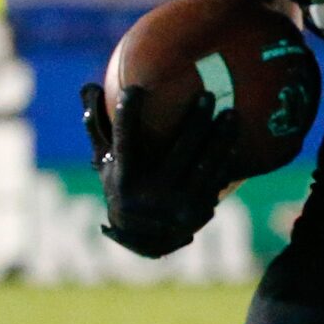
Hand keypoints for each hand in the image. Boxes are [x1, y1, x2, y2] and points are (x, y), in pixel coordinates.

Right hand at [81, 81, 238, 259]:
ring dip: (221, 138)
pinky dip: (226, 159)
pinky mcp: (197, 214)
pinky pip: (216, 180)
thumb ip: (97, 125)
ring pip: (204, 166)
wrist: (143, 237)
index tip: (135, 89)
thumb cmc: (123, 185)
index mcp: (124, 179)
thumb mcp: (106, 160)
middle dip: (196, 122)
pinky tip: (235, 139)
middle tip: (208, 96)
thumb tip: (89, 87)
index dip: (128, 115)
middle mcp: (148, 197)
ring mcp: (175, 208)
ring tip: (231, 114)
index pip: (124, 141)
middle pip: (178, 152)